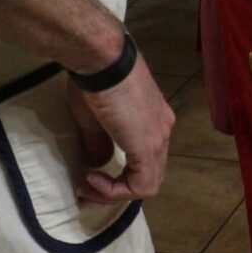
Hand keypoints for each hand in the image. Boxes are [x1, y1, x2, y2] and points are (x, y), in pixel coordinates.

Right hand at [67, 54, 174, 204]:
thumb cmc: (96, 80)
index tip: (89, 176)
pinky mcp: (149, 145)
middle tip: (88, 186)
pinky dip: (116, 191)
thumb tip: (98, 164)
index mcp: (155, 120)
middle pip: (149, 173)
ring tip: (88, 186)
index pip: (146, 159)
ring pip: (148, 182)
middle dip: (117, 187)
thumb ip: (100, 143)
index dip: (120, 176)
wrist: (103, 60)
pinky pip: (142, 184)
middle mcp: (163, 130)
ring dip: (115, 192)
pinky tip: (94, 180)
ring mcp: (159, 138)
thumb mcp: (95, 117)